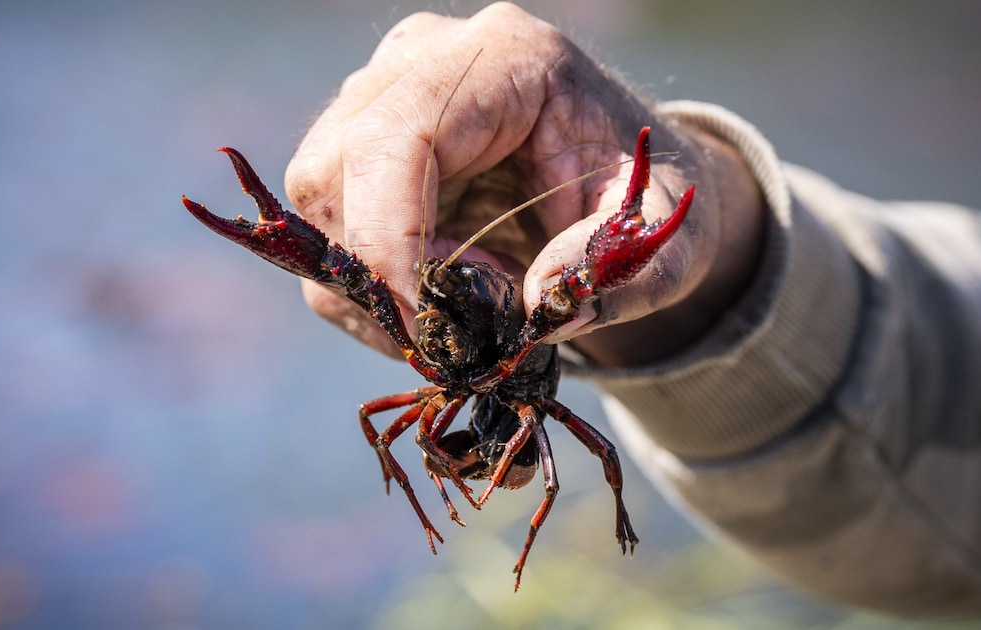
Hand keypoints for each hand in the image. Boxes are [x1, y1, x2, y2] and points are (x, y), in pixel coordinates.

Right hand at [285, 2, 764, 367]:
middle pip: (335, 171)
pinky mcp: (360, 143)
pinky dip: (371, 292)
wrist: (620, 182)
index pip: (401, 134)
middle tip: (462, 329)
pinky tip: (438, 303)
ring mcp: (381, 95)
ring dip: (377, 290)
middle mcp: (425, 59)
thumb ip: (619, 272)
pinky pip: (327, 233)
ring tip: (466, 313)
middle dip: (386, 274)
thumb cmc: (643, 200)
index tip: (429, 326)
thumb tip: (538, 304)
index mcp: (508, 57)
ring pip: (318, 207)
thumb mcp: (662, 237)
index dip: (393, 237)